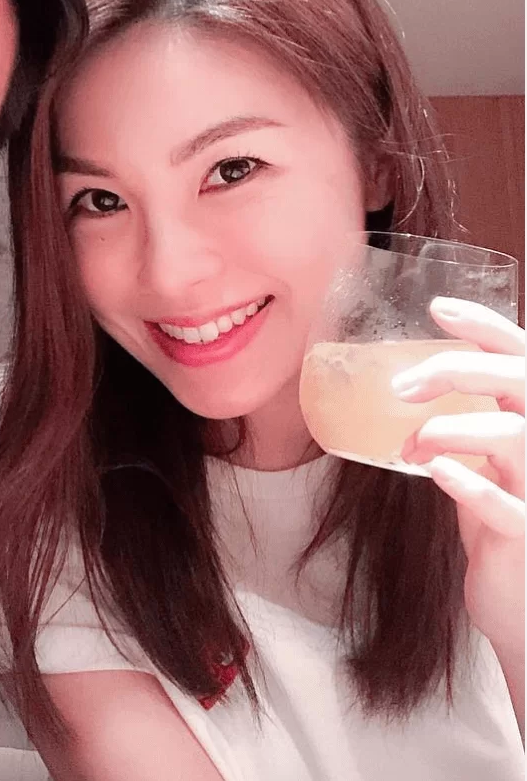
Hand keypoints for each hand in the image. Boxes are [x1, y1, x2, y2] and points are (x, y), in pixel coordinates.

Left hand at [395, 296, 524, 655]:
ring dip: (449, 429)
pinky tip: (436, 472)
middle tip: (400, 387)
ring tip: (410, 446)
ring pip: (515, 434)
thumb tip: (402, 382)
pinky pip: (506, 505)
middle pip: (521, 381)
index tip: (437, 308)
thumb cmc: (499, 523)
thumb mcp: (486, 462)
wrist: (521, 605)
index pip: (522, 356)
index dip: (485, 327)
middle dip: (455, 370)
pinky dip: (467, 481)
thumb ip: (464, 422)